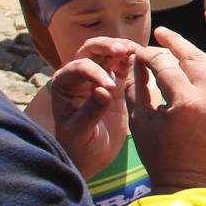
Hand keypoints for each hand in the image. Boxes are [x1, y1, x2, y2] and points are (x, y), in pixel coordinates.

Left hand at [49, 38, 137, 174]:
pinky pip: (122, 66)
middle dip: (107, 46)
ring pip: (108, 53)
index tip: (111, 88)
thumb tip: (103, 91)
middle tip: (124, 49)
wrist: (91, 159)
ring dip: (122, 49)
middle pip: (91, 50)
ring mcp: (97, 78)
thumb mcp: (81, 133)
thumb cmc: (79, 148)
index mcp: (64, 85)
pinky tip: (142, 59)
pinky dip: (131, 60)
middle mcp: (78, 77)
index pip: (80, 67)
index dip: (96, 72)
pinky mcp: (114, 85)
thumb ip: (90, 112)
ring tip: (137, 50)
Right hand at [127, 28, 205, 191]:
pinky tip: (189, 68)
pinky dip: (203, 72)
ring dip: (192, 55)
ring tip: (175, 47)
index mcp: (186, 103)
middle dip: (176, 42)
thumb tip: (136, 62)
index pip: (166, 65)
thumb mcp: (140, 122)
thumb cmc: (159, 157)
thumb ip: (136, 88)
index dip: (149, 55)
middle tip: (161, 32)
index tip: (137, 53)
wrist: (189, 187)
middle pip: (195, 58)